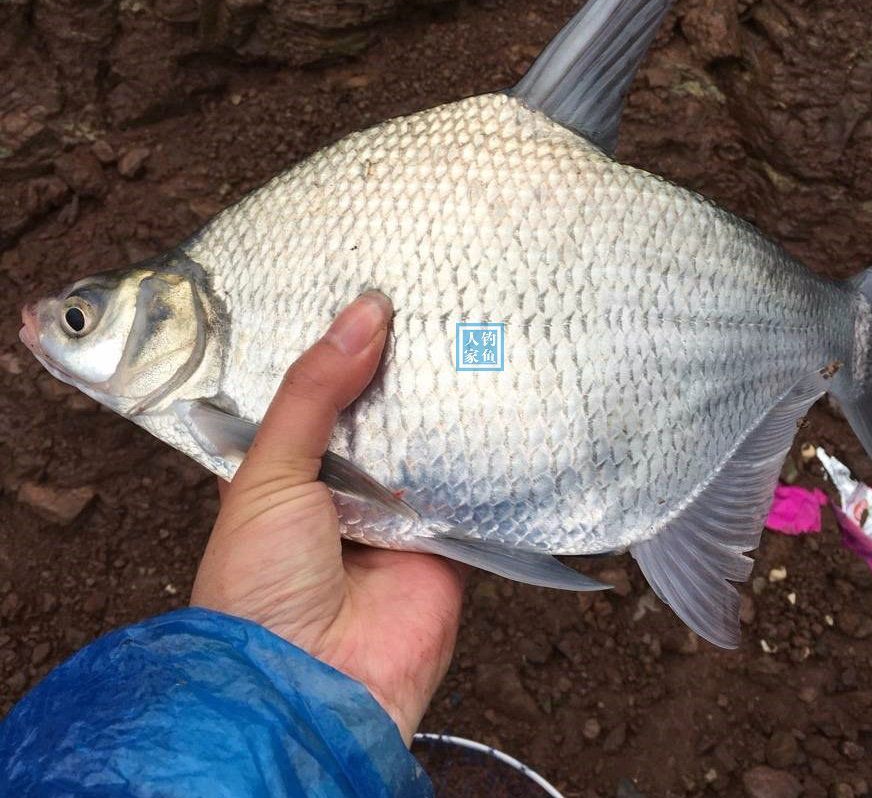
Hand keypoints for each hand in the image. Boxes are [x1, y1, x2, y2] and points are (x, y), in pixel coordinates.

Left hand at [190, 291, 463, 743]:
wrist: (313, 686)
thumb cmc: (261, 585)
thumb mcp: (268, 473)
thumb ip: (312, 393)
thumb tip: (363, 312)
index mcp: (295, 466)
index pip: (326, 390)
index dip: (348, 345)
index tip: (379, 288)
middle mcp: (349, 485)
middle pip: (385, 411)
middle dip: (406, 367)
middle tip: (440, 298)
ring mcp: (401, 512)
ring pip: (432, 442)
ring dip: (449, 404)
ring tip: (479, 329)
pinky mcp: (449, 540)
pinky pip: (474, 487)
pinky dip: (488, 455)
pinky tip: (507, 396)